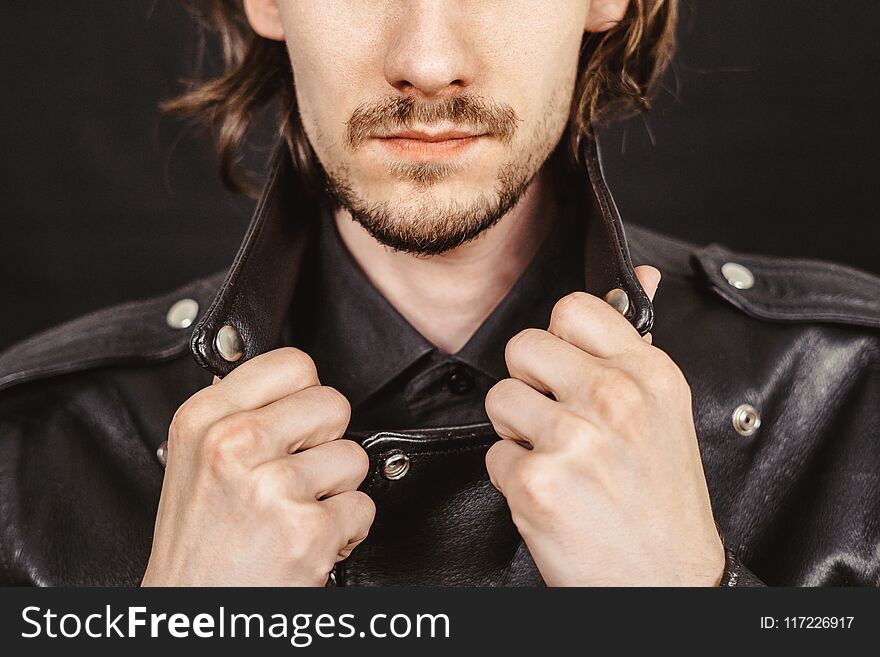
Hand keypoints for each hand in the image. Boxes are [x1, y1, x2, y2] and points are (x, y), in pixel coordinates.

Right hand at [141, 348, 373, 585]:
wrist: (194, 615)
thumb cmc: (198, 547)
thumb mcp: (193, 463)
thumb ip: (236, 414)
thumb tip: (282, 379)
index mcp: (205, 420)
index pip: (293, 363)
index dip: (306, 394)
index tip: (295, 421)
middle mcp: (235, 445)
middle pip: (333, 404)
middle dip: (326, 443)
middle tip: (295, 475)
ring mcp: (274, 486)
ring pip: (354, 456)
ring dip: (336, 491)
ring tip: (297, 513)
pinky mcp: (308, 529)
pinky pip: (363, 507)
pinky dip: (346, 531)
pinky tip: (309, 541)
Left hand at [484, 267, 724, 585]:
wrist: (666, 585)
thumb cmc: (663, 502)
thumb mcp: (667, 412)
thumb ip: (637, 343)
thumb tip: (642, 276)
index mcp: (649, 374)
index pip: (571, 308)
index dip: (560, 341)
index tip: (570, 369)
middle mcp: (613, 398)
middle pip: (522, 347)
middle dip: (530, 384)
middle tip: (559, 420)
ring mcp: (573, 440)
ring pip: (499, 400)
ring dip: (518, 433)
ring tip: (559, 462)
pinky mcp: (536, 482)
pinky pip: (493, 456)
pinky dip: (514, 480)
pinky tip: (553, 496)